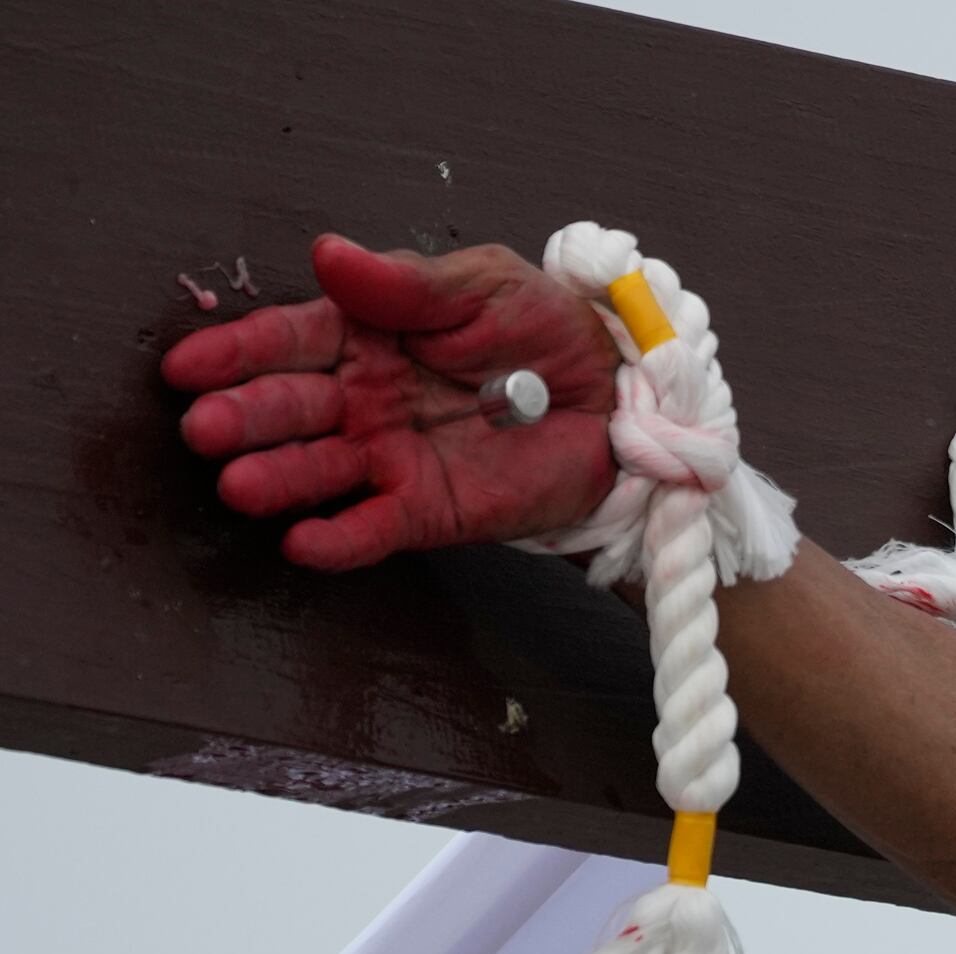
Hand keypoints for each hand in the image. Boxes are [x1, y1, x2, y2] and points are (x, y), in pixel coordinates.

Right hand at [161, 234, 624, 572]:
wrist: (615, 395)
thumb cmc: (540, 329)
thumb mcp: (480, 285)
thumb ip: (405, 282)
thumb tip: (328, 253)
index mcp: (363, 335)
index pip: (287, 342)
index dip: (235, 354)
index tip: (187, 368)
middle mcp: (360, 399)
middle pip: (290, 408)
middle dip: (244, 419)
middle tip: (205, 430)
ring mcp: (388, 456)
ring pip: (319, 471)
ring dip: (277, 480)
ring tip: (239, 486)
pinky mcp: (425, 509)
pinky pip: (373, 528)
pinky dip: (338, 539)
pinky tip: (302, 543)